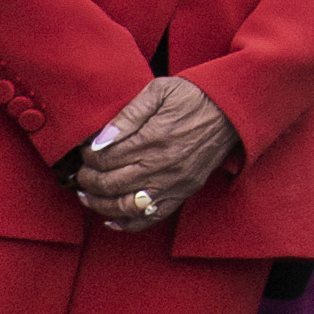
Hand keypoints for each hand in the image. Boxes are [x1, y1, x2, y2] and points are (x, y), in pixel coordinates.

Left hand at [72, 74, 234, 228]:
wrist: (232, 111)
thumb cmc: (194, 97)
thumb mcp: (159, 91)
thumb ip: (128, 114)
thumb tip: (100, 139)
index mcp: (154, 137)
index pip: (106, 158)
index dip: (88, 158)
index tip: (84, 152)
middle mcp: (163, 164)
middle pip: (110, 184)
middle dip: (87, 181)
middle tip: (81, 174)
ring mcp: (174, 182)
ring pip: (125, 206)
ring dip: (99, 204)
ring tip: (88, 195)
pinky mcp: (183, 192)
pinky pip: (150, 217)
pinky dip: (127, 222)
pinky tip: (111, 217)